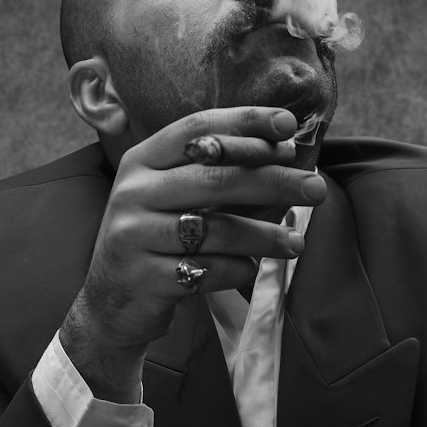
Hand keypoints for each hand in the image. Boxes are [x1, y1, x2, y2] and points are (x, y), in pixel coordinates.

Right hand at [60, 106, 326, 400]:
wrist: (111, 304)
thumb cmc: (158, 240)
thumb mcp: (176, 198)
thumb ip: (222, 175)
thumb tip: (289, 153)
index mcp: (142, 160)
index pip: (198, 129)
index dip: (246, 123)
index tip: (288, 126)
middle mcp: (133, 191)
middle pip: (214, 177)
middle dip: (273, 180)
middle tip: (316, 188)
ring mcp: (134, 234)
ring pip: (215, 229)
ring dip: (264, 236)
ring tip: (295, 244)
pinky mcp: (144, 277)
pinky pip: (207, 270)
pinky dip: (238, 271)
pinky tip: (251, 271)